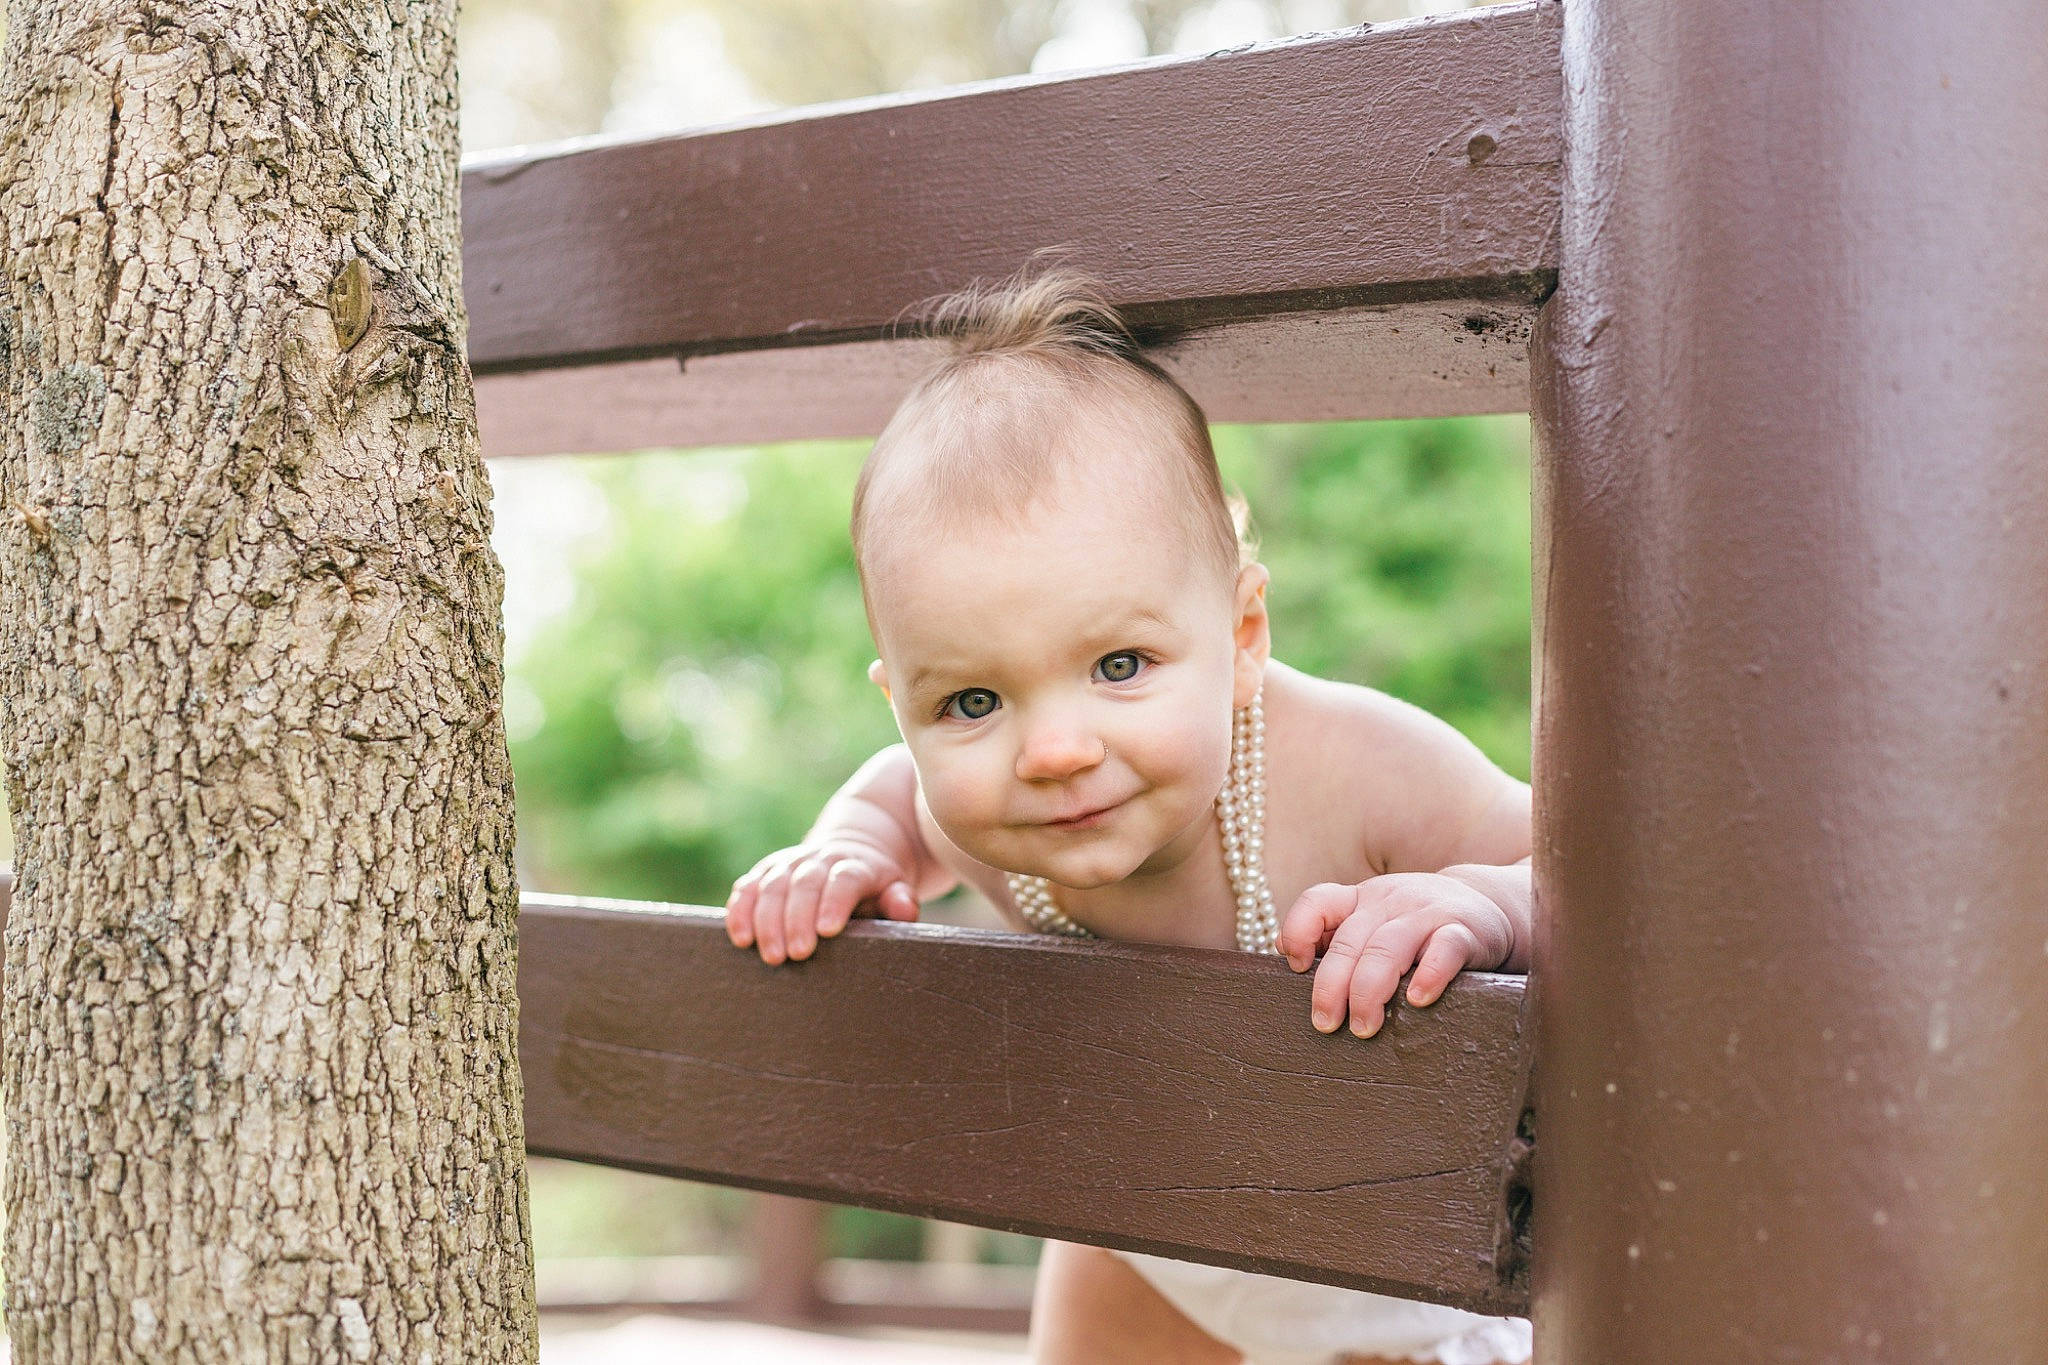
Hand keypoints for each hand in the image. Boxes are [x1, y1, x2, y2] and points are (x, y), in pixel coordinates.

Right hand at [725, 840, 920, 964]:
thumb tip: (904, 909)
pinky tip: (741, 938)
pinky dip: (740, 911)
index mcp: (854, 866)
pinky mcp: (765, 872)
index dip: (834, 902)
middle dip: (797, 919)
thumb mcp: (895, 890)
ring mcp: (789, 864)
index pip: (844, 879)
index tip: (827, 931)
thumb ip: (900, 901)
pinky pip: (748, 887)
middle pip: (805, 883)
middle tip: (796, 956)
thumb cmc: (873, 887)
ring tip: (770, 956)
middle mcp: (819, 860)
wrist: (849, 851)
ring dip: (767, 921)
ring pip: (773, 885)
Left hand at [1278, 873, 1512, 1037]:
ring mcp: (1427, 914)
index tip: (1295, 966)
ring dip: (1370, 989)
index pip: (1318, 900)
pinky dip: (1429, 975)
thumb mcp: (1374, 919)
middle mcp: (1389, 901)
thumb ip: (1334, 934)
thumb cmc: (1417, 924)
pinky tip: (1417, 1000)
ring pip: (1389, 947)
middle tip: (1325, 1024)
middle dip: (1331, 985)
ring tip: (1364, 1027)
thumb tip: (1286, 953)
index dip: (1299, 930)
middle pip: (1351, 939)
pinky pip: (1444, 950)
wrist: (1490, 904)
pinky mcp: (1464, 932)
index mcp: (1361, 899)